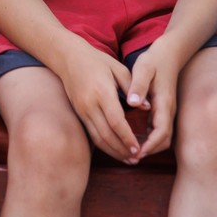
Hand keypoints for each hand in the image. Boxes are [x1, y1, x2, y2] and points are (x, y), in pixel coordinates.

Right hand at [58, 37, 139, 162]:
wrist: (68, 57)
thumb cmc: (97, 60)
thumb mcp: (118, 68)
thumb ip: (133, 88)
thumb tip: (148, 107)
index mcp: (102, 92)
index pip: (116, 121)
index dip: (127, 137)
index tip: (139, 148)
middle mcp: (90, 104)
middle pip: (106, 134)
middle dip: (122, 149)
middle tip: (137, 158)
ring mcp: (82, 110)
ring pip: (98, 138)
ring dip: (113, 151)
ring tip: (128, 159)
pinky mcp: (79, 113)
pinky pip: (92, 134)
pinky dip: (104, 145)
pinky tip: (115, 150)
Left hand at [125, 38, 182, 159]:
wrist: (169, 53)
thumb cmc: (155, 60)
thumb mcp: (144, 68)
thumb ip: (138, 85)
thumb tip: (132, 103)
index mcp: (164, 103)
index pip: (161, 132)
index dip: (150, 146)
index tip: (136, 152)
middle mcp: (168, 111)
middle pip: (164, 140)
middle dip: (149, 151)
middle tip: (130, 156)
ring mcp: (167, 111)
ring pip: (162, 137)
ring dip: (149, 146)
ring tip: (130, 151)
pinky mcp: (162, 110)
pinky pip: (158, 130)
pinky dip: (148, 138)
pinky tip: (133, 137)